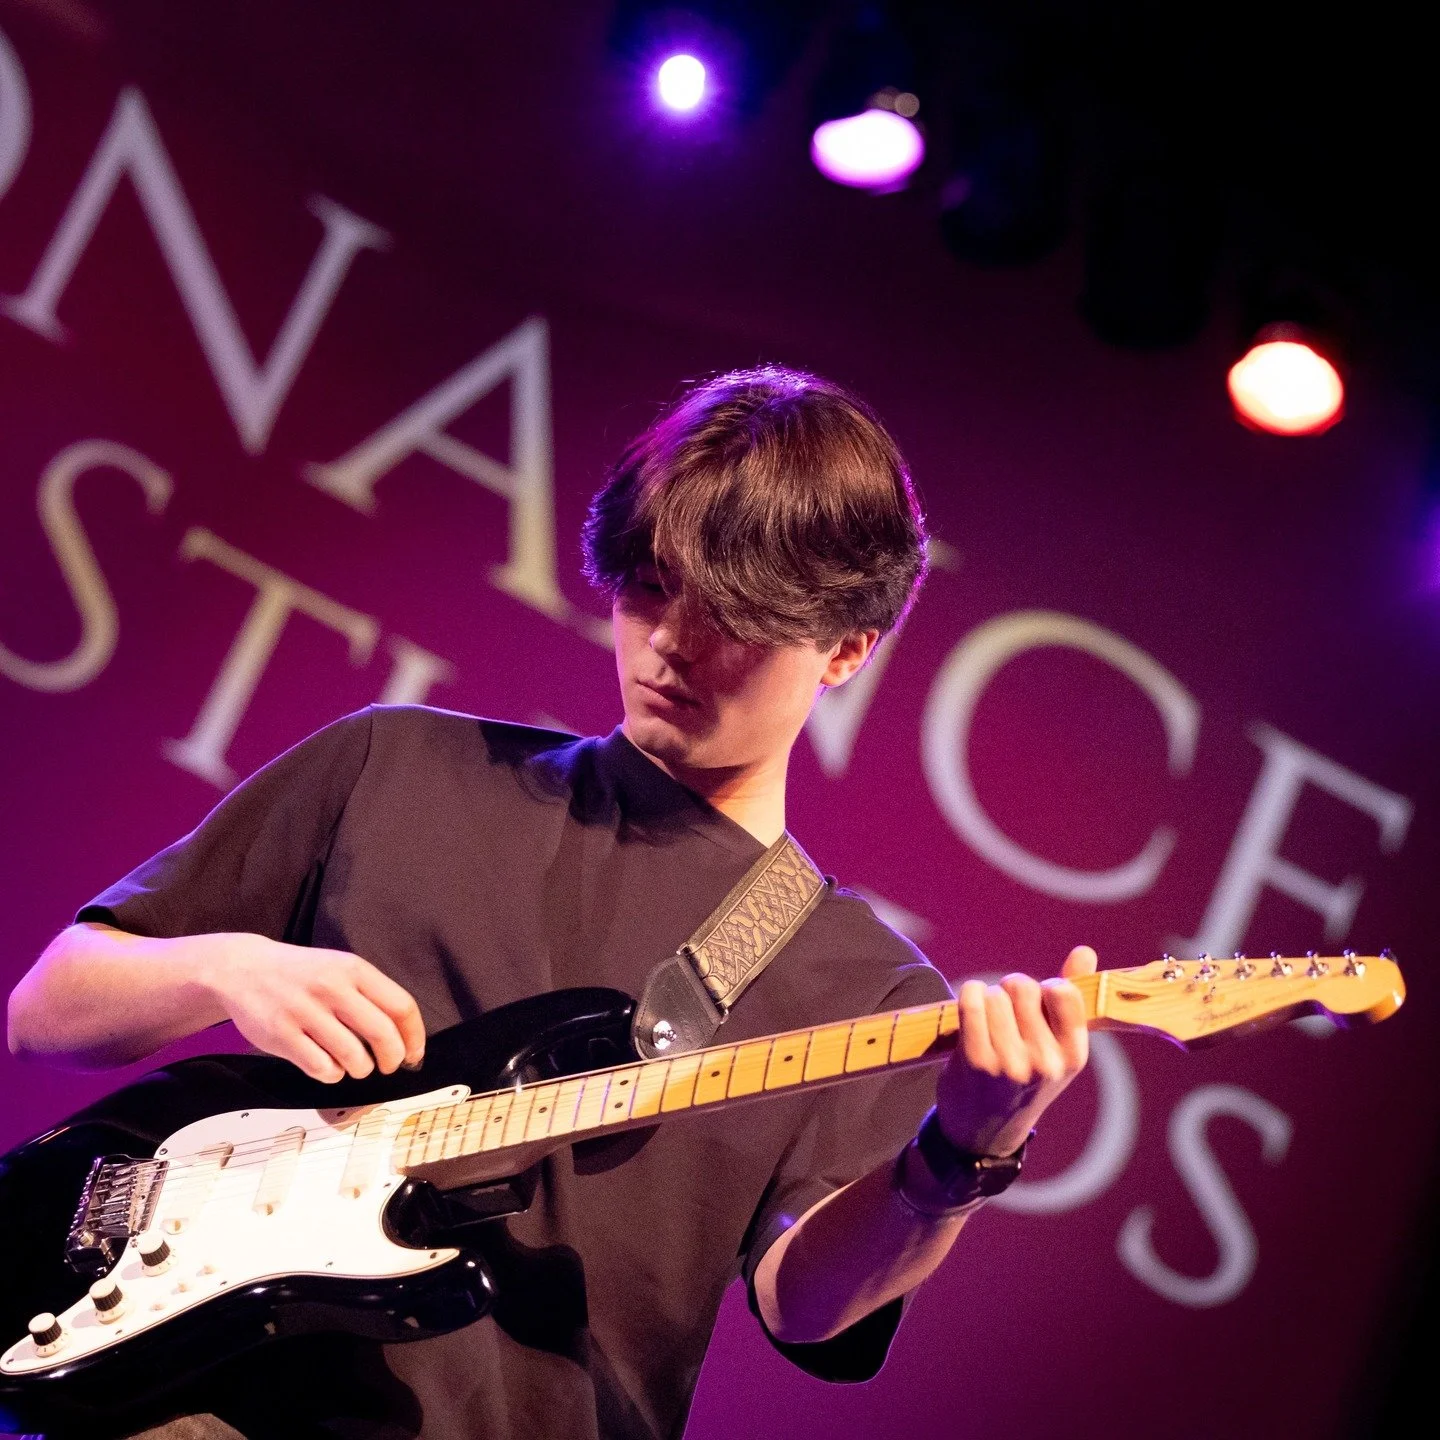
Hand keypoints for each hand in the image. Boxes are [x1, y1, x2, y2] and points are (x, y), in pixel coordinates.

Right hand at [200, 934, 425, 1082]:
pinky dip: (332, 1074)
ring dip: (361, 1069)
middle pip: (383, 1035)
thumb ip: (370, 994)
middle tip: (388, 1066)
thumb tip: (404, 1036)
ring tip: (356, 1065)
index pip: (401, 1006)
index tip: (414, 1054)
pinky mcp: (282, 1035)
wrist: (241, 968)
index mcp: (354, 969)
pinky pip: (322, 1068)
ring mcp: (306, 1012)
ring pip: (354, 1057)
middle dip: (393, 1059)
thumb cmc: (301, 974)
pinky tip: (328, 1066)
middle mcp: (332, 988)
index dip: (414, 1037)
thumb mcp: (339, 968)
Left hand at [933, 945, 1095, 1157]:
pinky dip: (969, 995)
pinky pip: (971, 1002)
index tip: (1037, 1002)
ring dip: (988, 999)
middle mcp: (1046, 1062)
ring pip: (994, 994)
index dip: (1045, 988)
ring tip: (989, 1022)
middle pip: (1023, 987)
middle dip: (1011, 990)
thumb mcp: (1056, 1047)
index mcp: (1074, 1055)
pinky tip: (970, 1003)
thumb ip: (1071, 997)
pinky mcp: (977, 1061)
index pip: (1064, 993)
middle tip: (1006, 1010)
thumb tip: (1085, 951)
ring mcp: (1011, 1063)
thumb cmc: (1024, 1077)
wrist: (985, 1129)